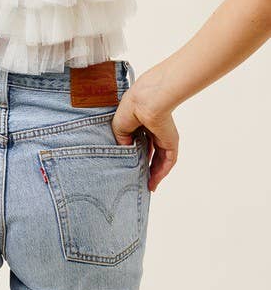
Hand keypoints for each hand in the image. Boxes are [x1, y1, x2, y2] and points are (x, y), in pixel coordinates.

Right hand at [111, 71, 178, 192]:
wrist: (145, 103)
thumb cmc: (129, 109)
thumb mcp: (118, 128)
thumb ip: (122, 142)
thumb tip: (126, 154)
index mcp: (140, 124)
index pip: (139, 142)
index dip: (134, 154)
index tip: (129, 166)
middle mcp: (152, 131)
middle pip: (150, 153)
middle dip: (145, 166)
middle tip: (138, 179)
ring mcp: (162, 138)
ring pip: (159, 160)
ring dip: (153, 174)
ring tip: (147, 186)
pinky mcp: (171, 144)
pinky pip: (167, 162)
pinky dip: (161, 173)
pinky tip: (153, 182)